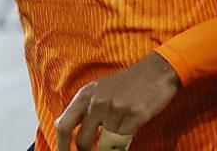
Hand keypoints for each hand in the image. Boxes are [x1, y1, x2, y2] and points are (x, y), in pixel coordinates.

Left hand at [55, 52, 181, 150]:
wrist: (154, 72)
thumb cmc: (126, 83)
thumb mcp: (98, 89)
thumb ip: (83, 108)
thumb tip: (63, 126)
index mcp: (85, 95)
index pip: (64, 124)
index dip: (61, 144)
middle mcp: (97, 102)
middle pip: (82, 140)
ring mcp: (114, 109)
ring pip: (106, 141)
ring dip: (112, 139)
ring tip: (121, 123)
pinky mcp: (132, 116)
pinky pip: (123, 138)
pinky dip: (125, 137)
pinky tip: (131, 123)